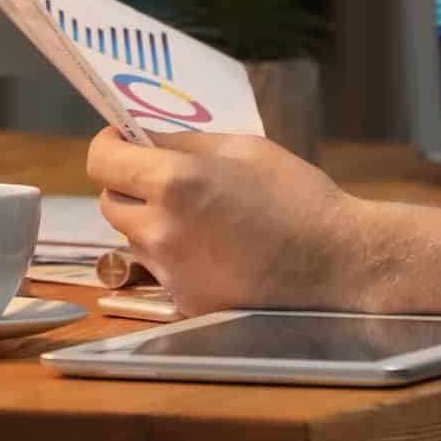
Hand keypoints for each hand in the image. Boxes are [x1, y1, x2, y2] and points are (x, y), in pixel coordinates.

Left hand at [87, 128, 360, 316]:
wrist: (338, 264)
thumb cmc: (298, 197)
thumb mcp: (242, 148)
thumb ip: (184, 143)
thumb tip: (143, 139)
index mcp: (174, 182)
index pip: (101, 161)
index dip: (108, 146)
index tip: (120, 141)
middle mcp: (162, 230)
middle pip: (110, 203)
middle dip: (128, 186)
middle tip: (161, 177)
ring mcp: (172, 272)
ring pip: (134, 238)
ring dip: (151, 223)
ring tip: (200, 216)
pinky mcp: (186, 301)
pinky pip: (161, 270)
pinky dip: (176, 256)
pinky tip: (217, 249)